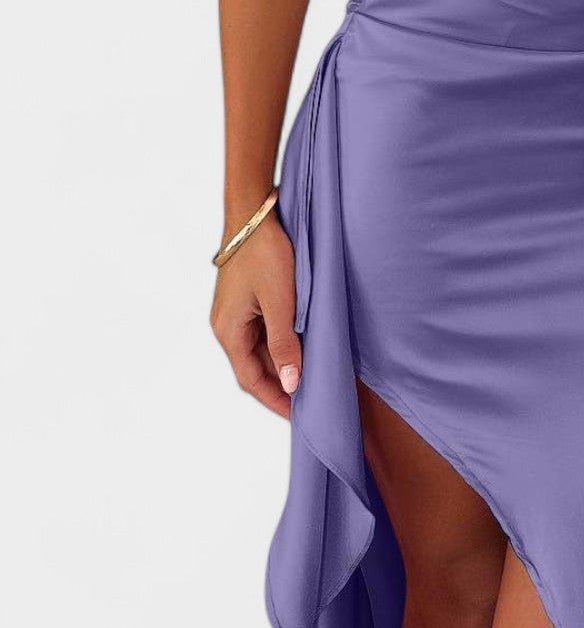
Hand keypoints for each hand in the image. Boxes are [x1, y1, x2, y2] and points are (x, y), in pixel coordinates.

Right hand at [209, 206, 300, 418]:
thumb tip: (290, 384)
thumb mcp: (280, 301)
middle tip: (311, 400)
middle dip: (280, 385)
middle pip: (254, 367)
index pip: (251, 380)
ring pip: (261, 350)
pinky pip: (264, 331)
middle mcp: (228, 326)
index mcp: (228, 331)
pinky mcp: (248, 299)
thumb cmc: (266, 253)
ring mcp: (237, 312)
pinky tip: (303, 346)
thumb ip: (284, 344)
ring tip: (311, 377)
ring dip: (282, 364)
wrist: (256, 212)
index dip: (275, 399)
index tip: (298, 415)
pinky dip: (282, 343)